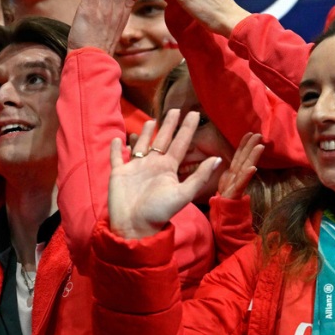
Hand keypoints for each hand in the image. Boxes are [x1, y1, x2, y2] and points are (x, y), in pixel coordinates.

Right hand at [107, 109, 221, 238]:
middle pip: (163, 140)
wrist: (134, 226)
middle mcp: (153, 165)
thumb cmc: (159, 212)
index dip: (187, 129)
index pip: (180, 143)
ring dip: (146, 133)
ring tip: (151, 120)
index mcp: (168, 168)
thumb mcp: (183, 194)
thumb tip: (217, 159)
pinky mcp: (119, 173)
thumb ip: (199, 177)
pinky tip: (118, 139)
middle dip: (169, 125)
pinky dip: (117, 148)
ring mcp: (135, 168)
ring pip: (142, 145)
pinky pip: (117, 157)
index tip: (195, 114)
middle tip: (175, 108)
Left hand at [216, 132, 263, 199]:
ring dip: (253, 157)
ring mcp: (237, 185)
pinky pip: (241, 184)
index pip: (239, 156)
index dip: (244, 144)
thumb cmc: (224, 199)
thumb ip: (228, 172)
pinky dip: (247, 176)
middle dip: (252, 147)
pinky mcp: (235, 193)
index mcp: (232, 173)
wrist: (223, 217)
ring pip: (245, 168)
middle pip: (244, 159)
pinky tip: (253, 168)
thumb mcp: (224, 182)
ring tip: (260, 147)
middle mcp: (237, 177)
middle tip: (259, 135)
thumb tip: (223, 160)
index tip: (250, 133)